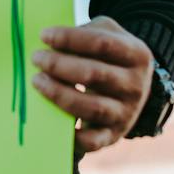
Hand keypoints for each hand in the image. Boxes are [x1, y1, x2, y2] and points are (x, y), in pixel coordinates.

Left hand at [30, 16, 153, 153]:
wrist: (133, 89)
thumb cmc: (109, 56)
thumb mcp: (107, 34)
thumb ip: (84, 33)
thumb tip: (48, 41)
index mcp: (137, 55)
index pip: (102, 43)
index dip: (70, 39)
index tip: (44, 35)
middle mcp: (136, 86)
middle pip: (94, 74)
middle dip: (59, 65)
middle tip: (36, 59)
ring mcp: (126, 114)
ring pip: (92, 107)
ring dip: (59, 94)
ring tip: (37, 81)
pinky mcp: (113, 136)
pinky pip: (92, 141)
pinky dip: (72, 137)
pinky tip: (52, 123)